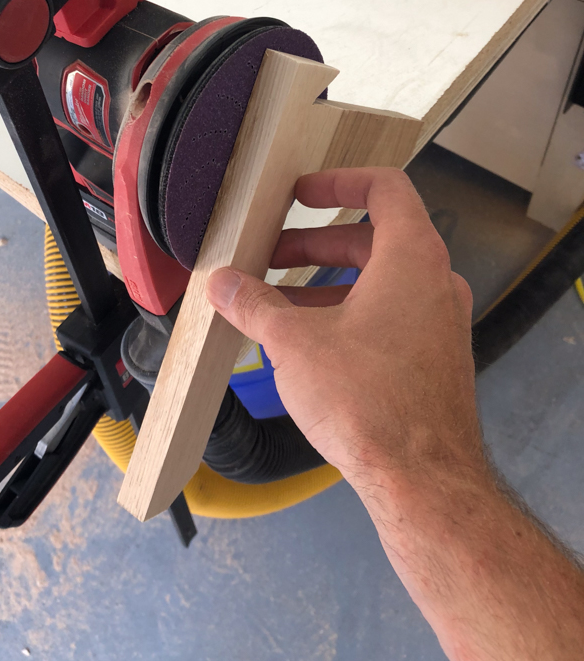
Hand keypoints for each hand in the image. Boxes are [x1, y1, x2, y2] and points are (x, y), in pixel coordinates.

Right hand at [206, 167, 480, 491]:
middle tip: (269, 253)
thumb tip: (222, 284)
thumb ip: (254, 304)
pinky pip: (388, 315)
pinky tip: (304, 340)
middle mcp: (435, 282)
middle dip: (314, 242)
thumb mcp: (294, 342)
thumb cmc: (366, 399)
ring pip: (379, 281)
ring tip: (274, 300)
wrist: (422, 479)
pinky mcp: (433, 359)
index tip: (299, 192)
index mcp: (412, 257)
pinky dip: (347, 312)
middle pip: (373, 238)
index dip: (338, 180)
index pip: (385, 188)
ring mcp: (439, 322)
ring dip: (325, 282)